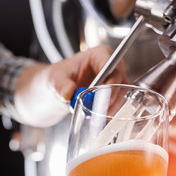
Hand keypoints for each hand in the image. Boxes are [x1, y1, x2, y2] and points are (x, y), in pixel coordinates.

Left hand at [13, 45, 129, 126]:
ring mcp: (115, 83)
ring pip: (123, 97)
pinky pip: (119, 106)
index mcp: (99, 55)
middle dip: (111, 99)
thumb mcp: (54, 80)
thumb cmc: (55, 79)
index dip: (110, 83)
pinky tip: (100, 120)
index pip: (113, 66)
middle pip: (121, 82)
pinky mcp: (114, 97)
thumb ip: (61, 86)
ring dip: (111, 109)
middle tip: (98, 112)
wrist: (53, 92)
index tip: (99, 97)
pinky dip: (111, 115)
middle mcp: (112, 67)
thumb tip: (68, 93)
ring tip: (95, 116)